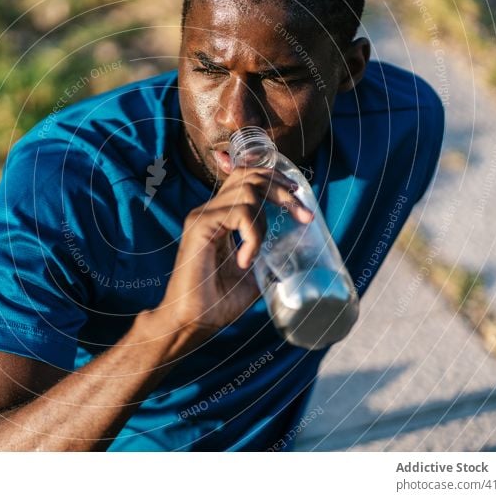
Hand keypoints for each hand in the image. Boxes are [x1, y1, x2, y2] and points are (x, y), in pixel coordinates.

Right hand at [154, 167, 313, 342]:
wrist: (192, 321)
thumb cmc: (218, 301)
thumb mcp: (254, 273)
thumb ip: (268, 254)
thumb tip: (297, 249)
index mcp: (221, 216)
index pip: (244, 177)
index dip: (272, 175)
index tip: (296, 190)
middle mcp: (210, 210)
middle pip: (250, 175)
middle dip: (282, 188)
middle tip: (303, 214)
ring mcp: (203, 215)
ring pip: (248, 190)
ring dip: (267, 218)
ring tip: (261, 251)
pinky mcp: (200, 226)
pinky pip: (240, 214)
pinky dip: (253, 236)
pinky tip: (246, 260)